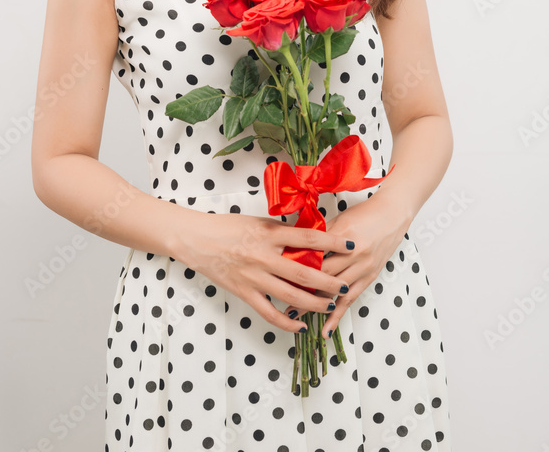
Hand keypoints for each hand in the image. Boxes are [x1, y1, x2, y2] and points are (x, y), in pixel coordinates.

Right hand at [177, 209, 355, 333]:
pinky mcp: (244, 293)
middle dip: (328, 282)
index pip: (309, 237)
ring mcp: (254, 276)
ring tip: (330, 306)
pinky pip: (269, 313)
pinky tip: (301, 327)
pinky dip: (287, 323)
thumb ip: (282, 231)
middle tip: (344, 286)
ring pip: (290, 296)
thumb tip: (309, 237)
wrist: (196, 239)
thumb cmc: (228, 226)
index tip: (351, 245)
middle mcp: (264, 255)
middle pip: (304, 272)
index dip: (333, 242)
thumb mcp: (258, 222)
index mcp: (269, 233)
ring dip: (314, 304)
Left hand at [283, 191, 410, 336]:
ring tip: (293, 314)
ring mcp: (362, 268)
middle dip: (299, 286)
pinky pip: (350, 300)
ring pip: (333, 291)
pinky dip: (336, 316)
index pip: (314, 253)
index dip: (295, 263)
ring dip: (312, 304)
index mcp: (343, 236)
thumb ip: (320, 233)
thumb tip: (295, 243)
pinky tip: (325, 330)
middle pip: (321, 275)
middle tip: (279, 296)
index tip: (277, 272)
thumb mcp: (340, 218)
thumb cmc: (365, 213)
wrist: (393, 215)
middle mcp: (354, 254)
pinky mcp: (369, 278)